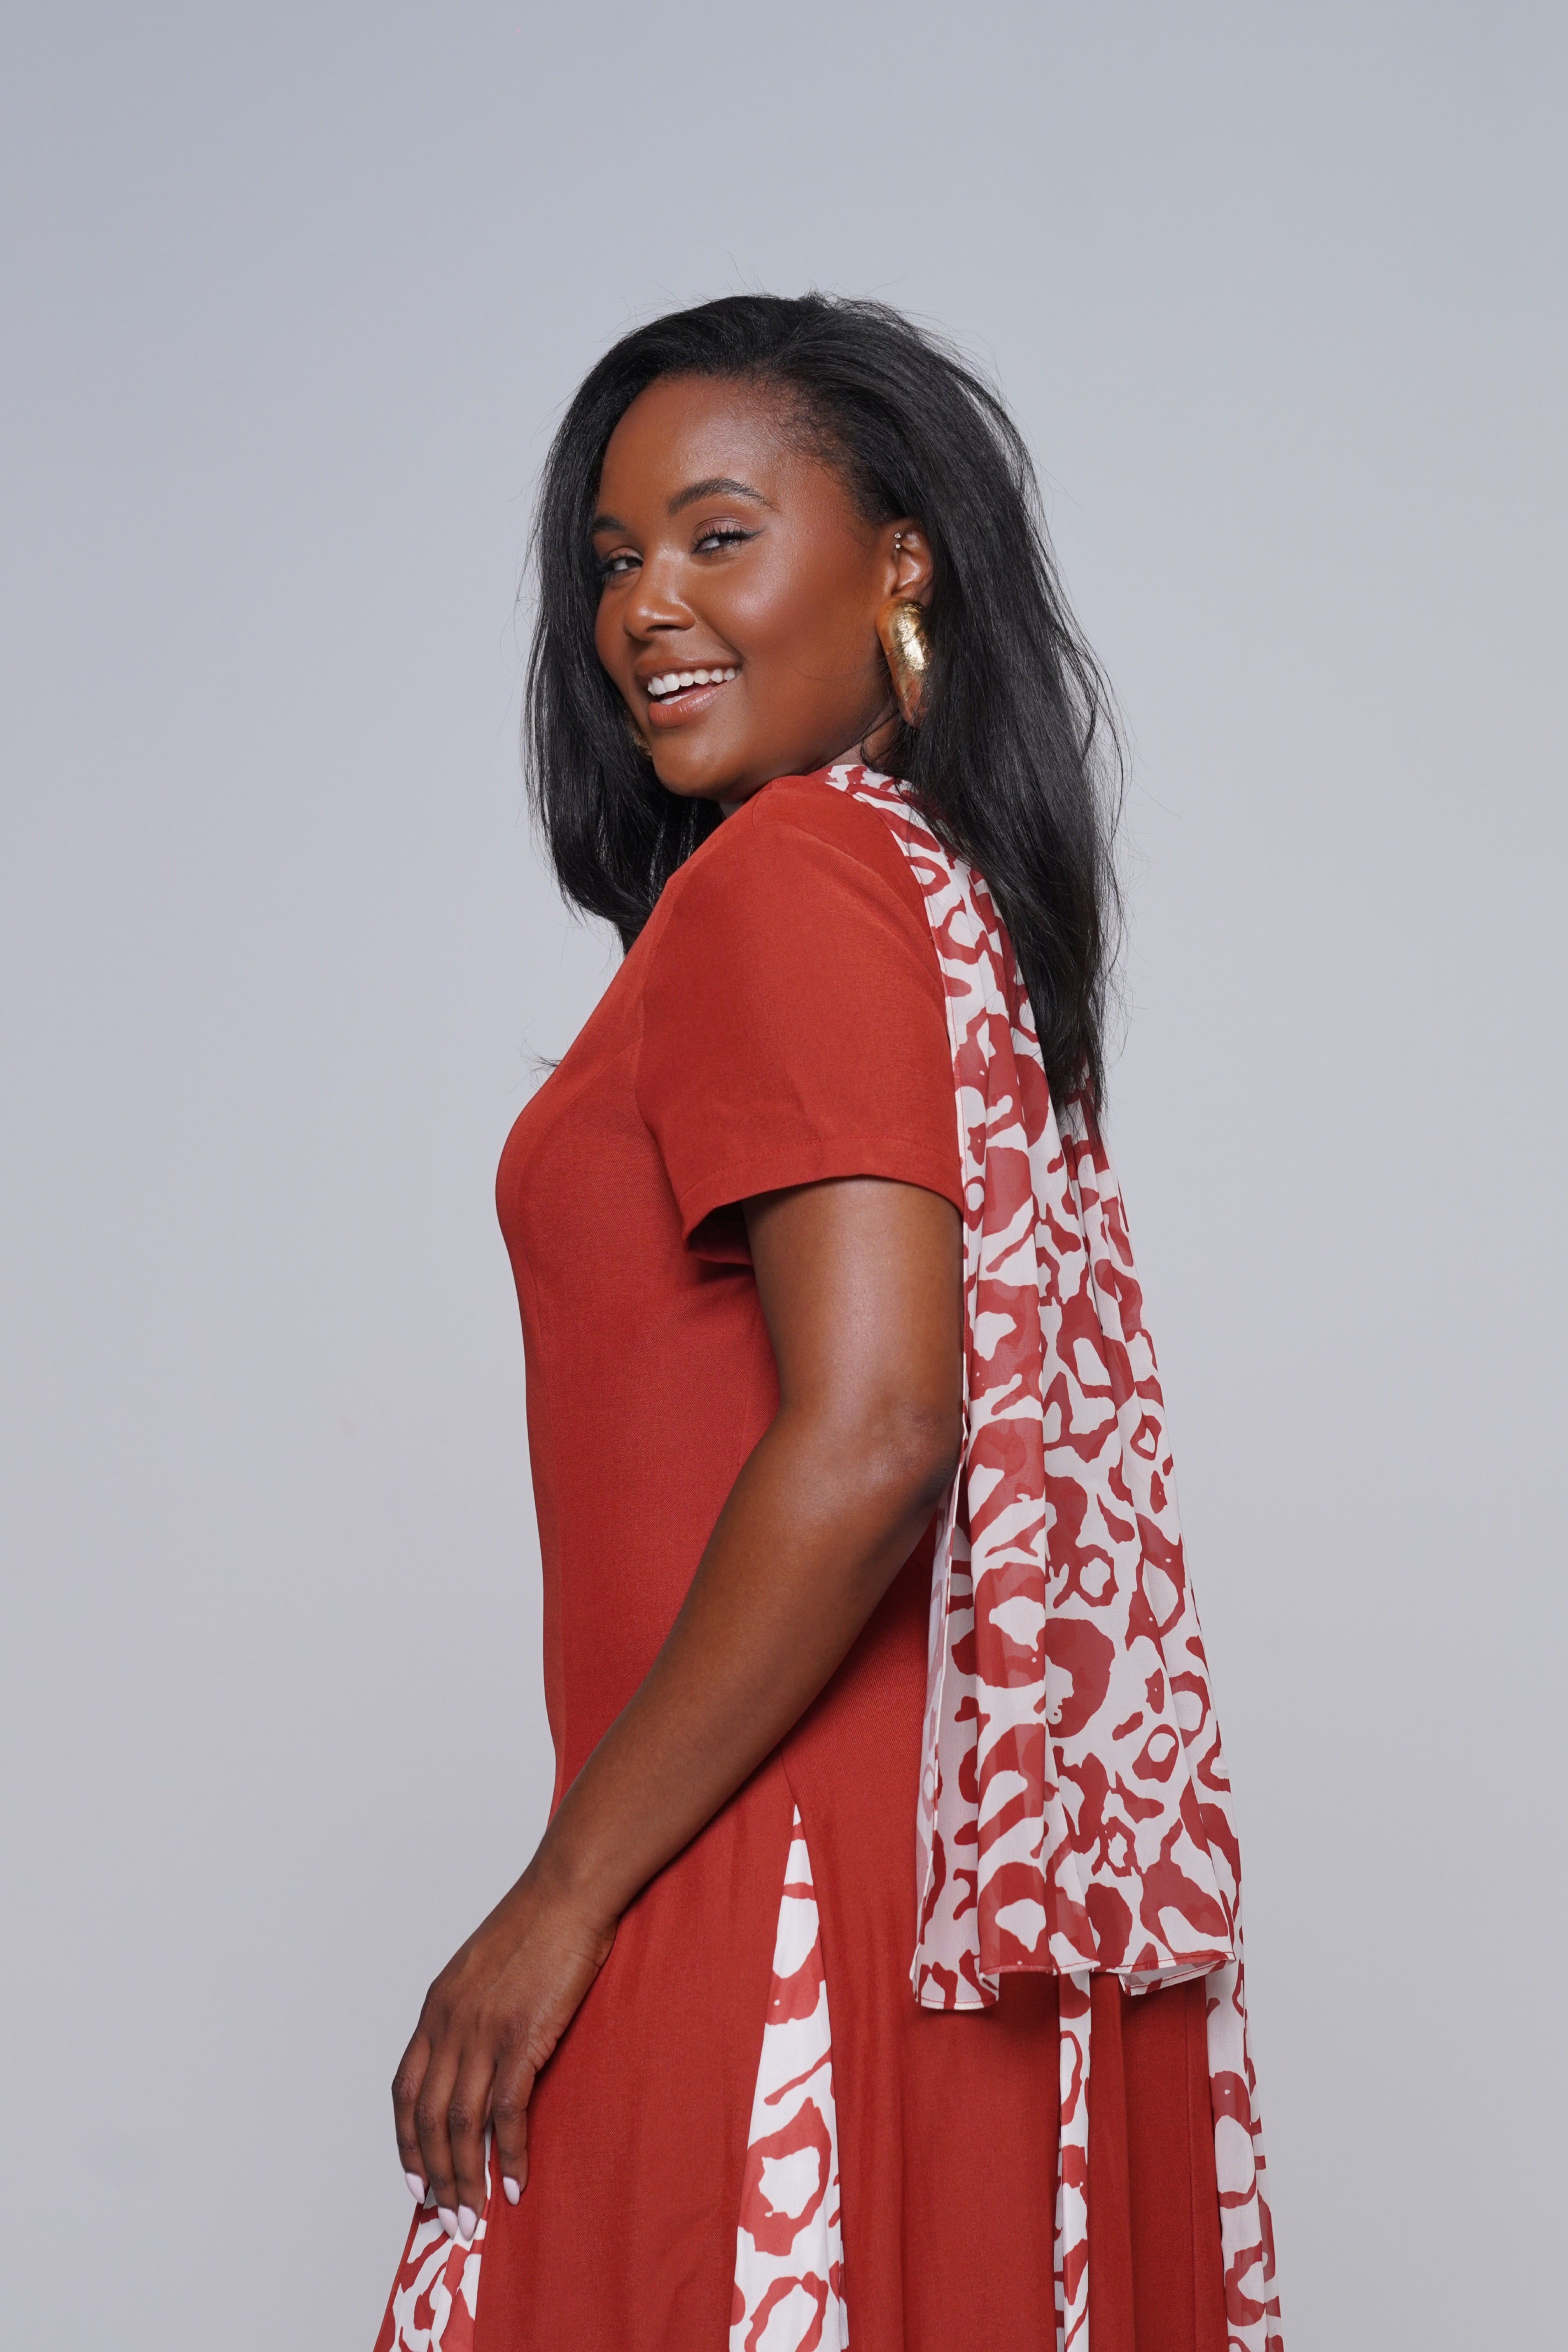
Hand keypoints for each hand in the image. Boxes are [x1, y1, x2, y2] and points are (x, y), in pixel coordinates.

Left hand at [391, 1858, 615, 2238]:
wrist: (567, 1891)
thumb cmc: (536, 1924)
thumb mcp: (481, 1967)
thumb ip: (468, 2010)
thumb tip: (472, 2051)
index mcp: (436, 2007)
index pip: (405, 2090)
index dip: (405, 2143)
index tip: (415, 2183)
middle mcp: (450, 2023)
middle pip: (428, 2119)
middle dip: (435, 2177)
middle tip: (448, 2219)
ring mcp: (484, 2031)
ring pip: (460, 2125)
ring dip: (465, 2179)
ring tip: (473, 2218)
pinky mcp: (521, 2037)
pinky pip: (505, 2112)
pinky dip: (506, 2154)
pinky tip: (513, 2182)